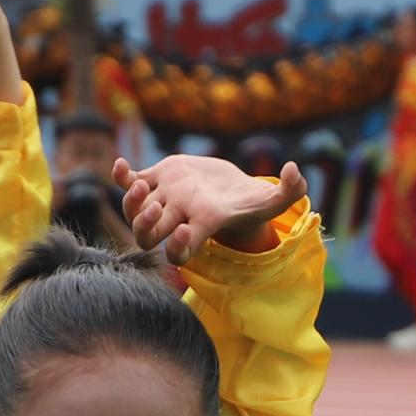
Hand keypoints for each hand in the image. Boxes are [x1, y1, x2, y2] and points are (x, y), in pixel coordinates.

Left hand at [115, 152, 302, 258]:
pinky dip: (122, 176)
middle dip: (147, 226)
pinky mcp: (154, 179)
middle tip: (155, 212)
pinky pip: (129, 182)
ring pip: (135, 209)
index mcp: (201, 225)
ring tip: (139, 188)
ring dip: (132, 203)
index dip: (178, 248)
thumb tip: (296, 170)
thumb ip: (289, 192)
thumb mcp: (270, 201)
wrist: (226, 190)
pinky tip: (120, 165)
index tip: (185, 232)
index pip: (181, 251)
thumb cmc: (249, 203)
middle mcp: (177, 216)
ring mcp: (162, 199)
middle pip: (150, 234)